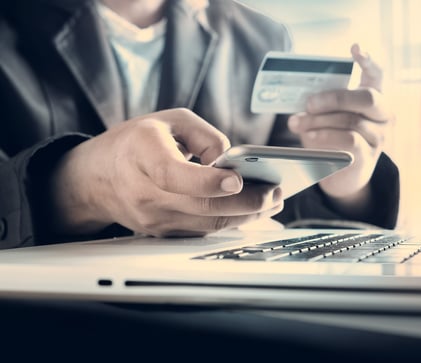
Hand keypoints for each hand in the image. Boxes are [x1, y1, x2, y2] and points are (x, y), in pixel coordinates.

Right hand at [48, 108, 282, 236]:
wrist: (97, 178)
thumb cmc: (136, 143)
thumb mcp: (170, 120)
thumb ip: (206, 136)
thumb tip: (233, 162)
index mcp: (141, 155)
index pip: (173, 176)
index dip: (208, 181)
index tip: (237, 180)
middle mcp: (145, 193)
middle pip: (202, 207)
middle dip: (247, 203)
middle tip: (276, 192)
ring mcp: (154, 219)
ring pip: (208, 224)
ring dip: (246, 215)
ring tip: (272, 201)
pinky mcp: (163, 232)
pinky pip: (203, 230)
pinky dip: (231, 222)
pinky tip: (252, 212)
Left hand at [287, 44, 392, 214]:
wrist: (342, 175)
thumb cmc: (332, 138)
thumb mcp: (327, 117)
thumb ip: (319, 105)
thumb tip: (299, 99)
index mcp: (372, 97)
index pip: (376, 74)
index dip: (367, 61)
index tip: (354, 49)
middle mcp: (381, 115)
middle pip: (365, 97)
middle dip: (334, 98)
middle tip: (309, 103)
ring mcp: (378, 136)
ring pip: (351, 120)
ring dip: (319, 121)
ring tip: (298, 124)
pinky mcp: (369, 156)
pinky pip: (349, 140)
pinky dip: (326, 136)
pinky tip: (310, 137)